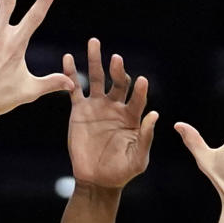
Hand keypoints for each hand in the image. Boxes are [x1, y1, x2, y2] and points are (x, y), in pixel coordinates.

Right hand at [65, 40, 157, 189]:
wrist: (97, 180)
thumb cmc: (122, 171)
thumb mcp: (138, 158)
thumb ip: (146, 137)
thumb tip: (155, 114)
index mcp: (132, 116)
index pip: (138, 98)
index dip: (140, 90)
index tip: (142, 81)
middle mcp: (115, 107)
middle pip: (118, 82)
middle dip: (117, 70)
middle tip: (116, 58)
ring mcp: (97, 107)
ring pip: (96, 79)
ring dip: (95, 61)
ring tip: (94, 43)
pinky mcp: (79, 111)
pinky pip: (74, 89)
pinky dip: (70, 74)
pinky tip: (68, 58)